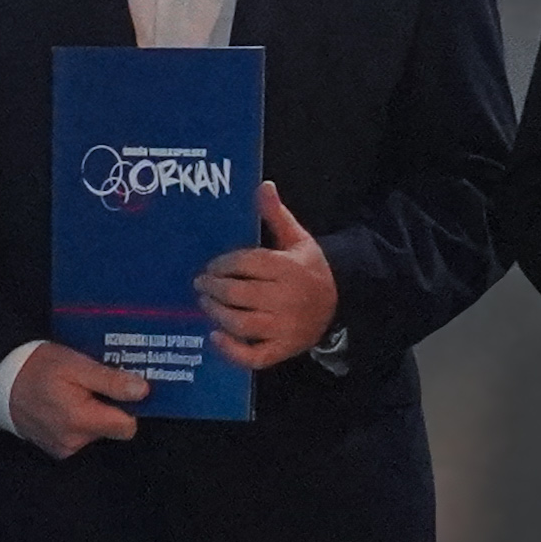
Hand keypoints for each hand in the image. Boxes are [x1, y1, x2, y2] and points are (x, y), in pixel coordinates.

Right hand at [4, 343, 149, 458]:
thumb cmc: (38, 368)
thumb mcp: (76, 365)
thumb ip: (110, 381)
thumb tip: (143, 392)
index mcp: (81, 421)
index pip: (128, 426)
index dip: (131, 406)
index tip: (124, 388)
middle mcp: (74, 442)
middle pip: (113, 430)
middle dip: (110, 407)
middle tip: (97, 383)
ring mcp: (63, 448)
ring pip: (98, 433)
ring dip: (94, 413)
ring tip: (79, 391)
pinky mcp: (55, 449)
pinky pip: (81, 437)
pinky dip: (80, 421)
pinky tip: (68, 403)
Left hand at [198, 183, 340, 370]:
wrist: (339, 302)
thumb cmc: (310, 269)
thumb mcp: (298, 239)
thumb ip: (277, 214)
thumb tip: (263, 185)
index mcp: (288, 269)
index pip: (246, 264)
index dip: (222, 265)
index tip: (211, 266)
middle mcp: (286, 299)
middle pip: (238, 294)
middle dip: (213, 288)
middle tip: (201, 284)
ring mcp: (284, 328)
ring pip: (241, 323)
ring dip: (216, 313)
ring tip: (205, 303)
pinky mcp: (282, 349)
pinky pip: (253, 356)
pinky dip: (231, 350)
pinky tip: (215, 337)